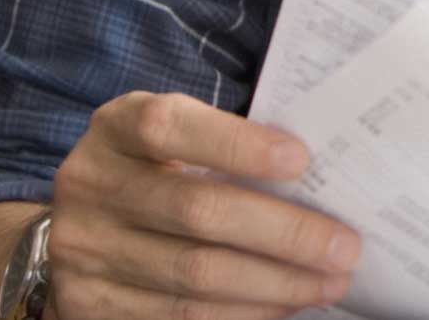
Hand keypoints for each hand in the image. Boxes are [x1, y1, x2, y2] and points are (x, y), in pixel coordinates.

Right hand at [43, 91, 358, 319]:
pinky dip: (244, 312)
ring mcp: (83, 248)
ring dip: (276, 283)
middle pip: (197, 210)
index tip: (302, 160)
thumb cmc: (161, 169)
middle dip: (284, 232)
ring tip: (329, 282)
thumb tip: (325, 178)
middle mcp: (90, 184)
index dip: (237, 144)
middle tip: (345, 246)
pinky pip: (179, 314)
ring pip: (195, 273)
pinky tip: (286, 303)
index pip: (170, 128)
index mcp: (116, 127)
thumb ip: (233, 146)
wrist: (85, 224)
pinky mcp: (88, 302)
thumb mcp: (179, 139)